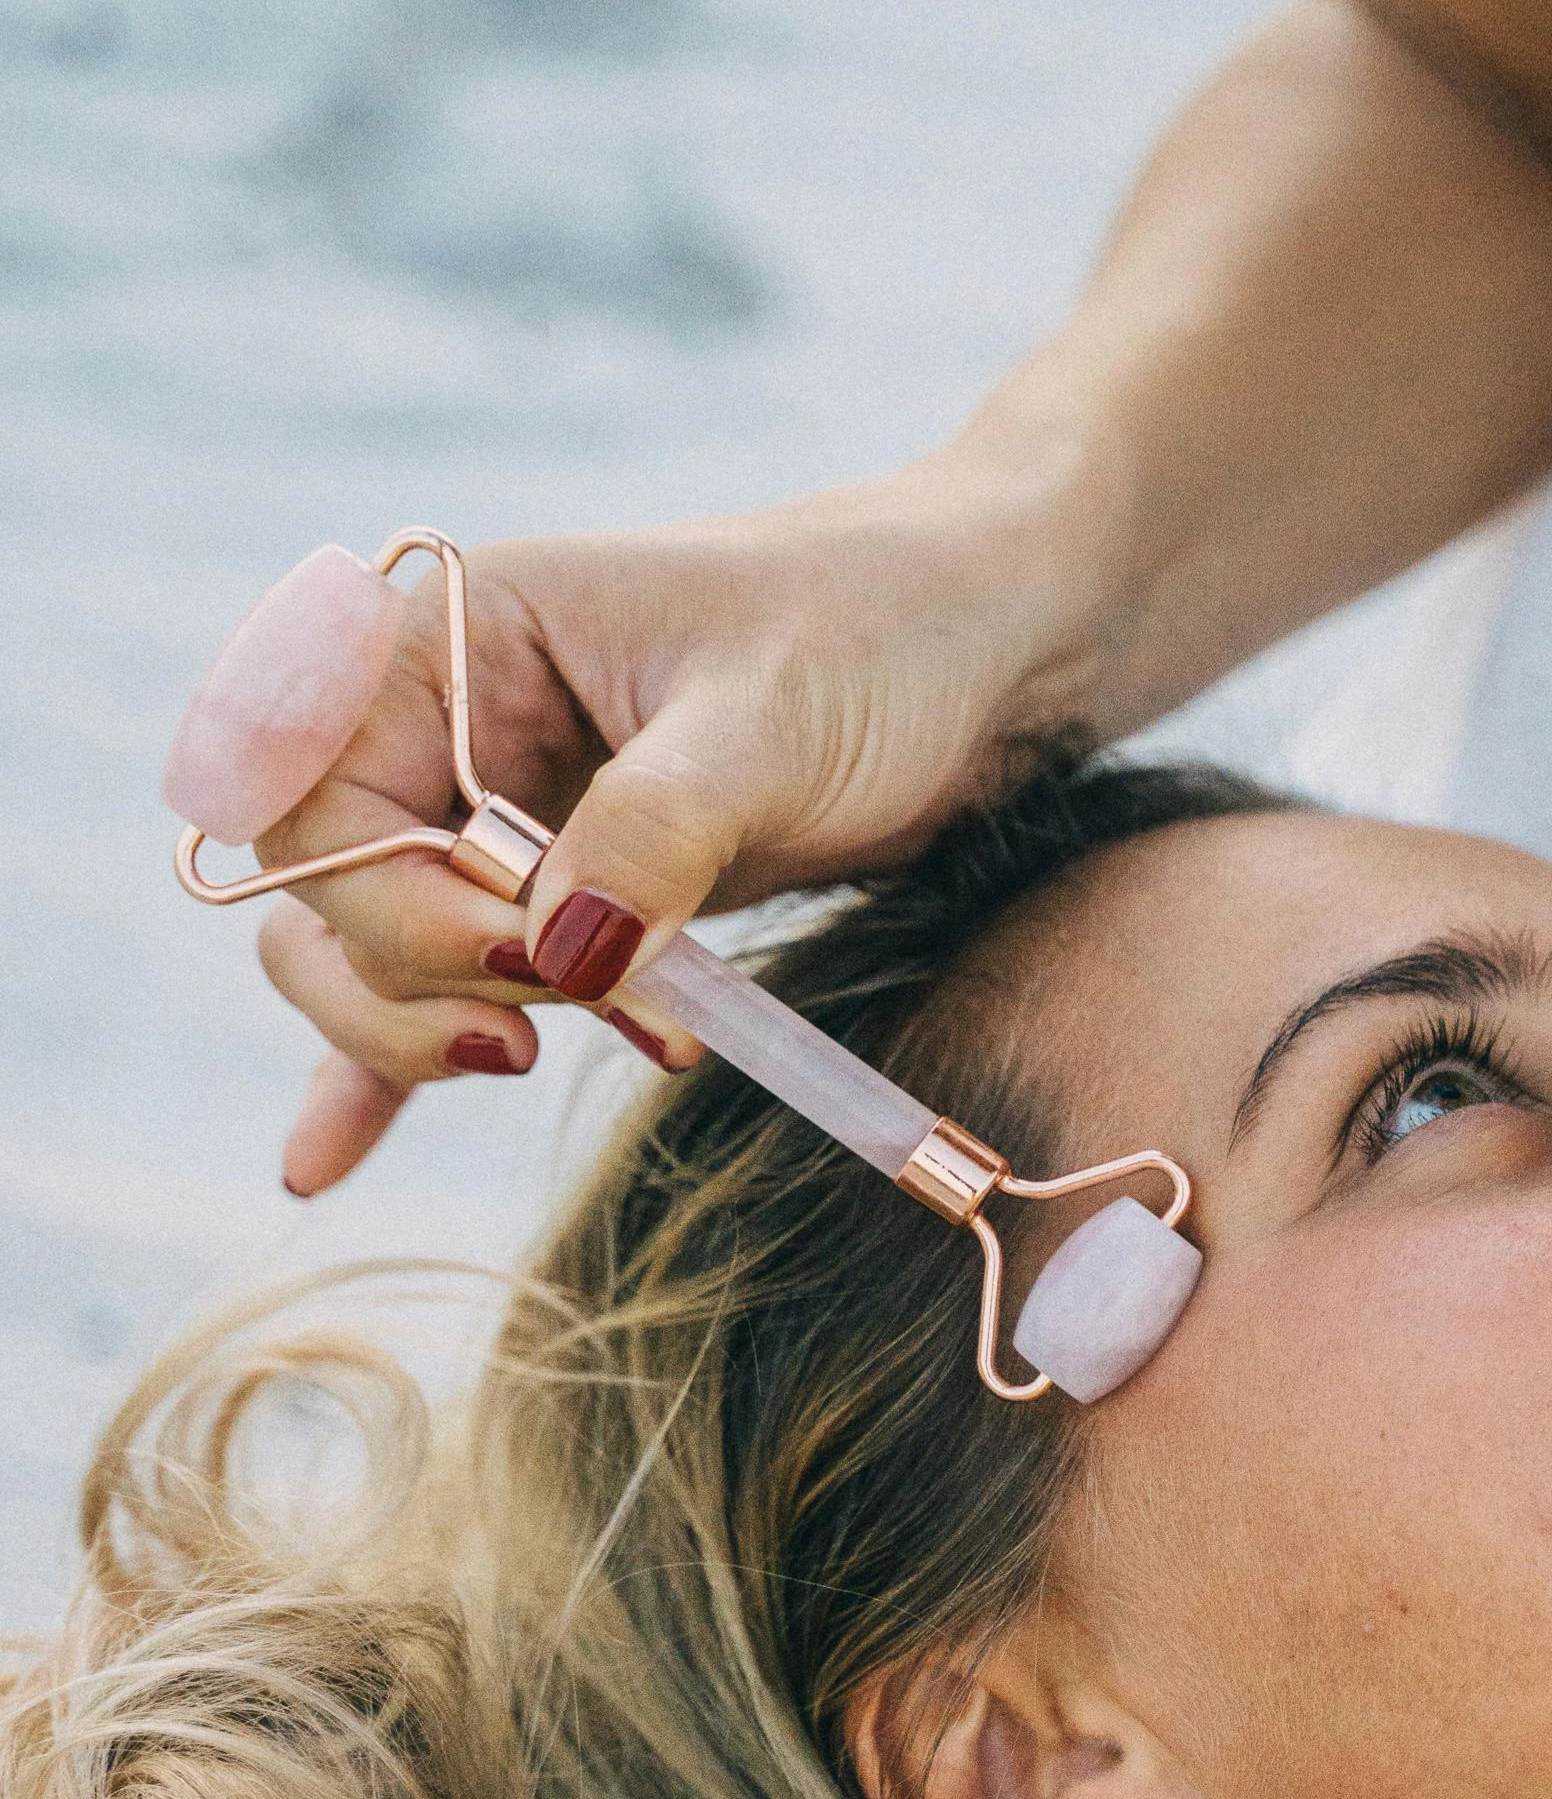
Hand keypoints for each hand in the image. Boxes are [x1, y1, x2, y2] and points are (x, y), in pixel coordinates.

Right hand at [251, 469, 1095, 1189]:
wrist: (990, 648)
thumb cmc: (881, 635)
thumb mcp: (770, 724)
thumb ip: (654, 832)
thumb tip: (554, 957)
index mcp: (455, 636)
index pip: (314, 793)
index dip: (389, 897)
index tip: (525, 950)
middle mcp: (446, 725)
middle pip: (325, 895)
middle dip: (429, 978)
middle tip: (571, 1012)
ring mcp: (492, 818)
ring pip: (370, 957)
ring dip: (446, 1032)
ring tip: (628, 1035)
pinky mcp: (555, 901)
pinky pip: (434, 991)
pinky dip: (388, 1074)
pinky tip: (328, 1163)